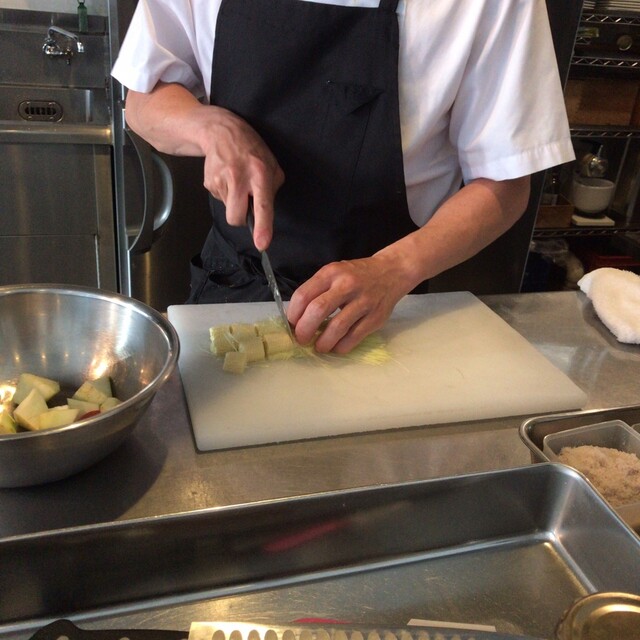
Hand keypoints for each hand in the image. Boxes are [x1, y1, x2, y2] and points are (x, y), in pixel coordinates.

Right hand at [201, 108, 284, 250]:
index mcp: (260, 173)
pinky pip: (219, 199)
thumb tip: (266, 211)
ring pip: (227, 210)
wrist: (219, 131)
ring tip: (236, 181)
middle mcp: (239, 177)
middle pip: (235, 217)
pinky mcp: (208, 182)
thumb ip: (272, 188)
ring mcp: (221, 180)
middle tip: (245, 203)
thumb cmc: (251, 149)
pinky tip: (227, 177)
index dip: (262, 226)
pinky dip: (225, 193)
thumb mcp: (271, 163)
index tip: (262, 244)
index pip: (263, 205)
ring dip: (233, 201)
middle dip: (240, 218)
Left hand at [287, 254, 410, 353]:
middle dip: (304, 330)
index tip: (292, 325)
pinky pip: (354, 337)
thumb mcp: (335, 273)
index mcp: (331, 273)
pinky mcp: (375, 317)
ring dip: (323, 342)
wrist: (391, 271)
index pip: (304, 295)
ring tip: (319, 346)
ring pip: (337, 327)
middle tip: (302, 339)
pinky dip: (341, 346)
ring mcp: (363, 301)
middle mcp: (347, 285)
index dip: (293, 314)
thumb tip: (298, 319)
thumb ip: (317, 291)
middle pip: (317, 310)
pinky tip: (336, 347)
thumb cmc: (356, 275)